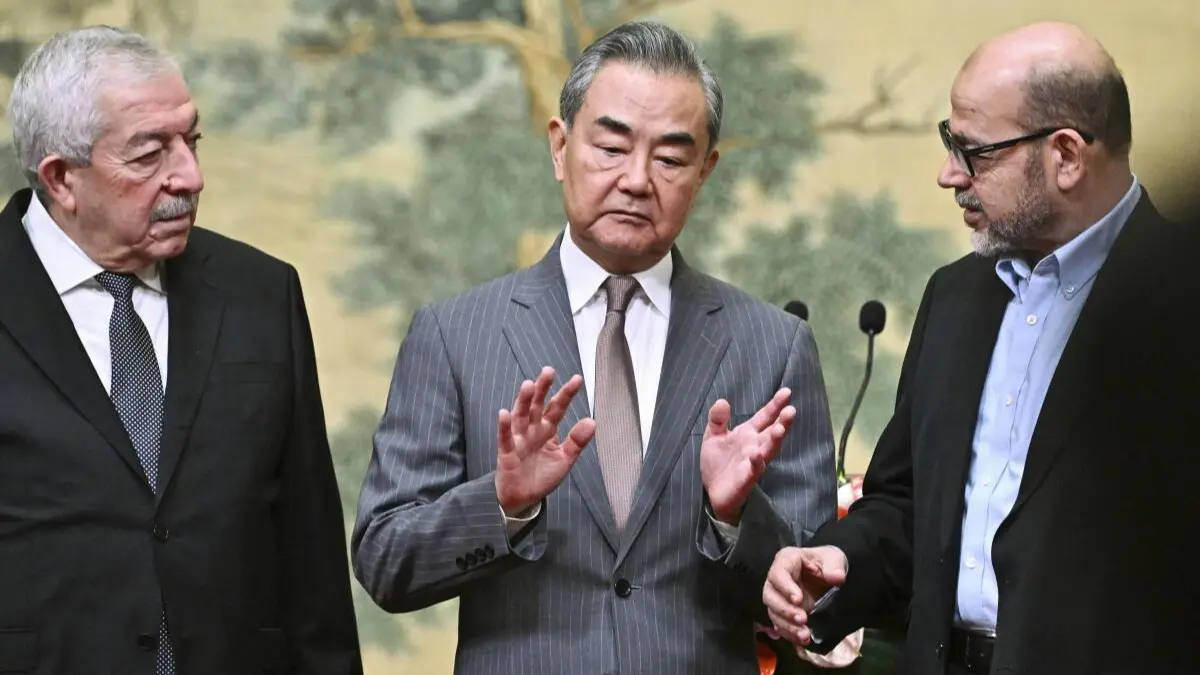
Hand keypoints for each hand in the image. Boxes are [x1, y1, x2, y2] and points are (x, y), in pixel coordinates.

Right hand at [495, 366, 595, 514]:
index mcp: (548, 429)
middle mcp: (533, 429)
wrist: (523, 498)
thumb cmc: (542, 476)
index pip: (558, 408)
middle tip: (548, 371)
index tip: (577, 379)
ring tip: (528, 385)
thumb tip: (592, 421)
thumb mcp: (565, 459)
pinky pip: (505, 437)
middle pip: (537, 405)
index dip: (566, 394)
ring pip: (520, 416)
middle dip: (542, 388)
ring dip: (523, 401)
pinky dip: (504, 426)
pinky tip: (504, 413)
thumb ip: (577, 441)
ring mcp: (519, 439)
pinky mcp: (507, 452)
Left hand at [699, 389, 795, 523]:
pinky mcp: (746, 479)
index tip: (787, 392)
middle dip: (782, 422)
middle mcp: (755, 446)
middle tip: (791, 410)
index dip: (775, 405)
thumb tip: (722, 401)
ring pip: (768, 450)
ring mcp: (753, 463)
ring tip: (780, 429)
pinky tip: (756, 454)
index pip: (765, 417)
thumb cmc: (718, 463)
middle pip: (772, 432)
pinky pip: (753, 470)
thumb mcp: (713, 436)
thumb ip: (718, 419)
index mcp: (748, 434)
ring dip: (775, 440)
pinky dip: (756, 462)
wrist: (713, 492)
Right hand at [763, 546, 847, 645]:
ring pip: (774, 613)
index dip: (785, 587)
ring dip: (787, 626)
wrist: (829, 576)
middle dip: (785, 610)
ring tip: (804, 635)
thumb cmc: (827, 562)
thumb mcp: (834, 557)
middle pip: (770, 596)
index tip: (798, 599)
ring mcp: (779, 598)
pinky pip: (780, 625)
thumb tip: (837, 577)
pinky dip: (790, 634)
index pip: (778, 573)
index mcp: (786, 561)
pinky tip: (803, 640)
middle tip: (803, 619)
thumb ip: (834, 565)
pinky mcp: (784, 613)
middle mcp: (777, 580)